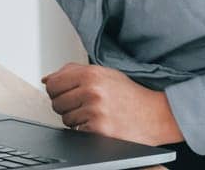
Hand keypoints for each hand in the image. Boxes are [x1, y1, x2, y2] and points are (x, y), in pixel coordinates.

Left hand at [43, 63, 183, 145]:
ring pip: (65, 119)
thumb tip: (46, 79)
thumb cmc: (130, 94)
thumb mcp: (103, 73)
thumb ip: (71, 72)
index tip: (65, 94)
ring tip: (96, 114)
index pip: (52, 84)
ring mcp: (96, 111)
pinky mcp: (100, 130)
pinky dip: (86, 130)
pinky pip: (77, 131)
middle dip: (66, 106)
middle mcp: (92, 91)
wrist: (158, 114)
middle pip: (56, 103)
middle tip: (84, 106)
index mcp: (90, 75)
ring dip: (76, 119)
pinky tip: (100, 124)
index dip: (56, 91)